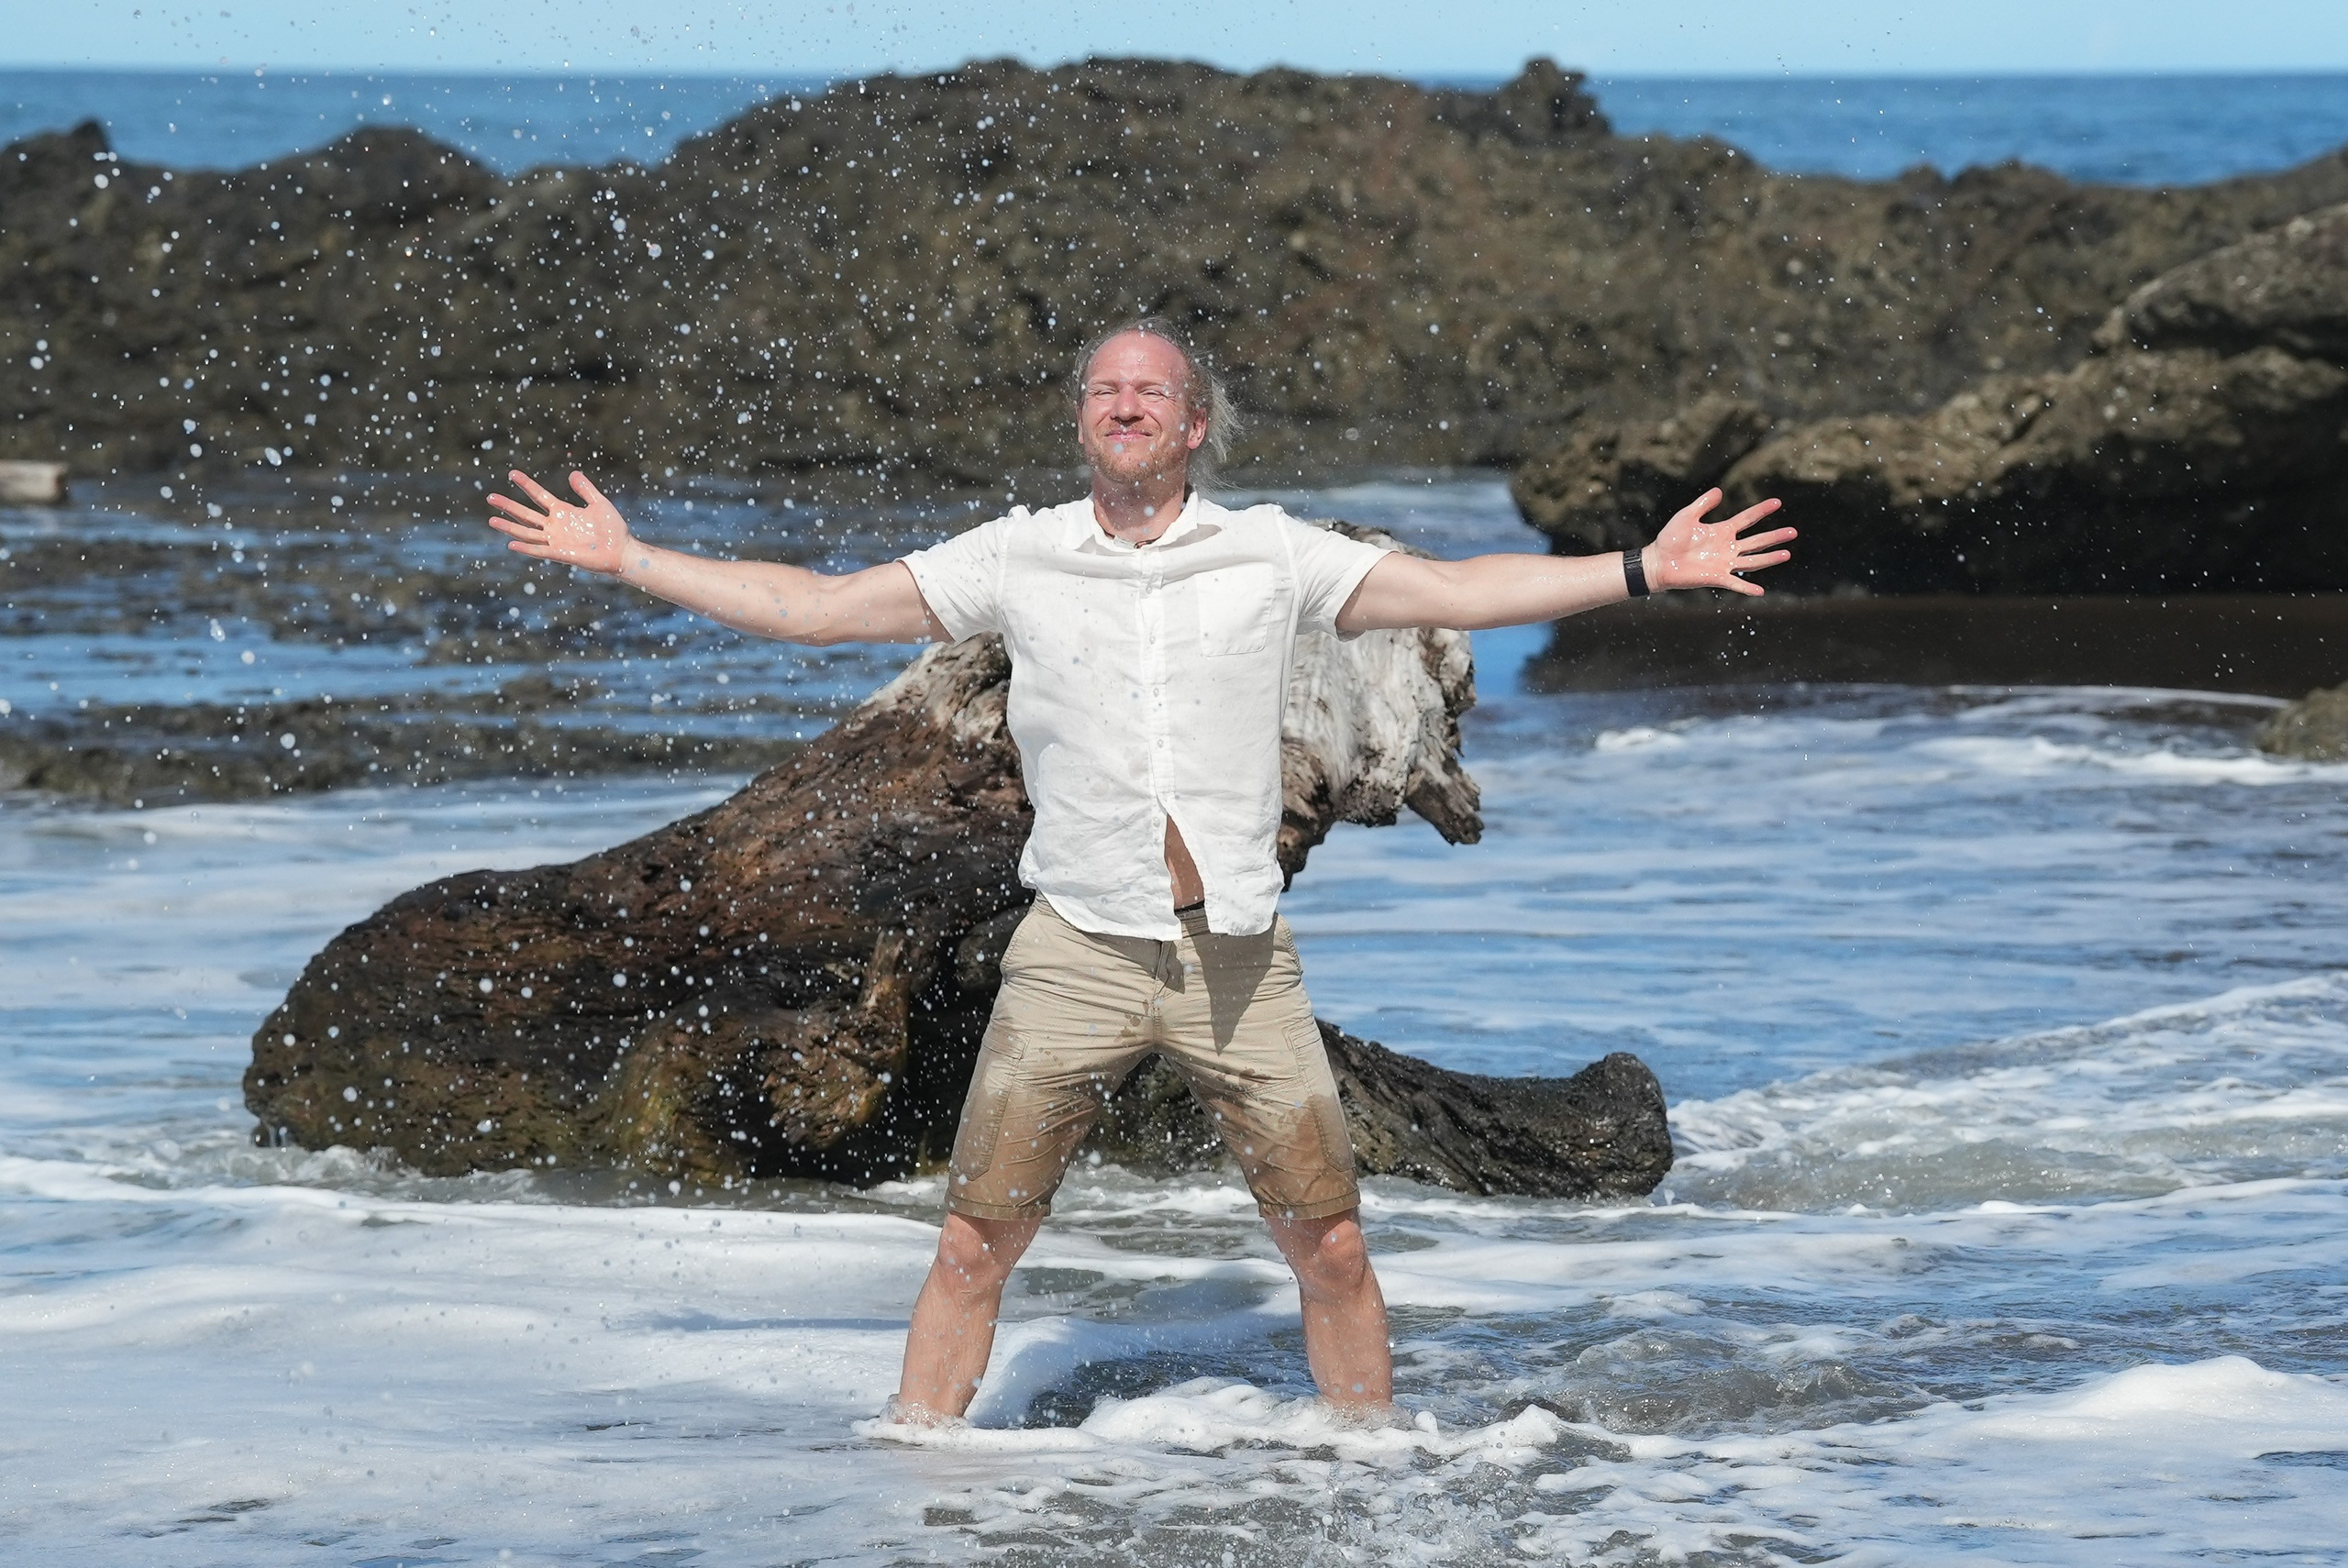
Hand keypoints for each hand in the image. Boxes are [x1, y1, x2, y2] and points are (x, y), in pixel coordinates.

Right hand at [486, 469, 633, 576]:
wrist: (623, 551)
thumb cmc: (613, 529)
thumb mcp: (599, 503)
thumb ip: (585, 489)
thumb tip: (573, 473)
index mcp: (563, 512)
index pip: (539, 496)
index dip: (526, 485)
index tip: (512, 473)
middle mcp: (555, 526)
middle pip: (526, 515)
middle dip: (509, 506)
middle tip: (490, 497)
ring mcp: (556, 541)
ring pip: (527, 533)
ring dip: (510, 527)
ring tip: (492, 520)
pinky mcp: (561, 554)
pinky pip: (540, 551)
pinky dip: (526, 548)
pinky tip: (511, 543)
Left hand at [1646, 489, 1794, 596]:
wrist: (1658, 561)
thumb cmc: (1670, 538)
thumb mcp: (1687, 516)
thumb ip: (1703, 504)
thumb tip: (1719, 491)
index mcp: (1722, 531)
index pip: (1747, 519)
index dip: (1761, 510)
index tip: (1777, 502)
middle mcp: (1727, 547)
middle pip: (1756, 541)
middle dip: (1775, 537)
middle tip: (1793, 532)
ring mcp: (1724, 563)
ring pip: (1753, 560)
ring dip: (1770, 558)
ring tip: (1787, 553)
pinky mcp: (1716, 578)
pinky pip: (1735, 583)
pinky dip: (1747, 587)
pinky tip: (1761, 591)